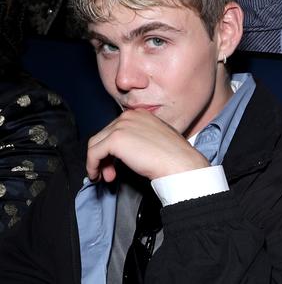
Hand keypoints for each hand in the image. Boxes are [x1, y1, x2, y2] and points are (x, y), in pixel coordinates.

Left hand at [86, 110, 208, 182]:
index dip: (112, 148)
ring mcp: (121, 126)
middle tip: (110, 173)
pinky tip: (98, 175)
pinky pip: (93, 153)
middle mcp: (129, 115)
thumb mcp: (155, 140)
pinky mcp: (115, 139)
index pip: (115, 129)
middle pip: (103, 136)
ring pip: (95, 144)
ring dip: (98, 163)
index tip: (116, 163)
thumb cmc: (174, 156)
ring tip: (106, 176)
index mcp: (140, 114)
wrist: (180, 163)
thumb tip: (126, 150)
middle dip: (104, 157)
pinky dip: (92, 166)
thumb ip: (139, 138)